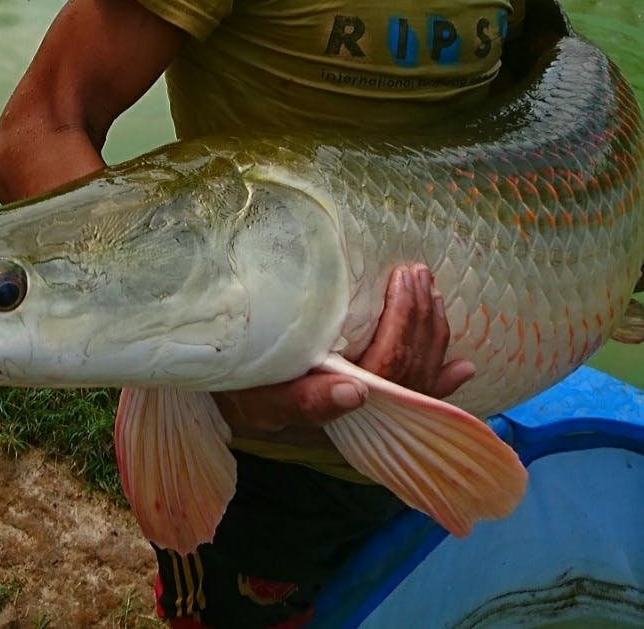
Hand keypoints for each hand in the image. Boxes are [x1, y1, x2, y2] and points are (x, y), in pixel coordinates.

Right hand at [213, 263, 474, 440]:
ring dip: (432, 334)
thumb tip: (353, 394)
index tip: (402, 278)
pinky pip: (417, 398)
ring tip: (431, 290)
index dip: (403, 324)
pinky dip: (442, 381)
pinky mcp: (371, 407)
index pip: (389, 369)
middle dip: (419, 317)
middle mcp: (363, 417)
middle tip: (416, 271)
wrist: (226, 398)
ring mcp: (371, 415)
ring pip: (418, 378)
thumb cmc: (237, 391)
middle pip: (409, 369)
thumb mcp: (256, 396)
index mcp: (339, 410)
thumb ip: (301, 400)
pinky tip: (462, 367)